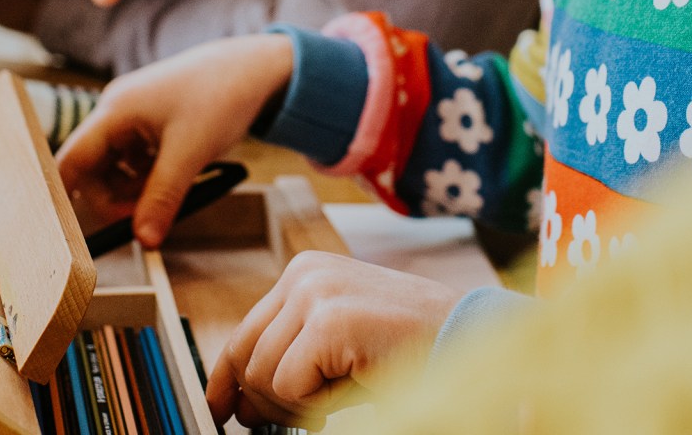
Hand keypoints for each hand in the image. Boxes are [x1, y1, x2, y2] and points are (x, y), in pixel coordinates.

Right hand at [56, 34, 294, 245]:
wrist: (256, 69)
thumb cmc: (221, 97)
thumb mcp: (189, 154)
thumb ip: (162, 199)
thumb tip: (144, 242)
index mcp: (115, 110)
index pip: (71, 160)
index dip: (67, 197)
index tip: (78, 234)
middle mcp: (116, 110)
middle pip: (92, 169)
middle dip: (114, 199)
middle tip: (146, 219)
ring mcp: (133, 116)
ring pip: (117, 168)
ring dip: (135, 190)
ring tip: (171, 192)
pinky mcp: (151, 123)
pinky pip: (137, 160)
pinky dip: (151, 176)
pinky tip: (177, 176)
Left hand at [208, 253, 462, 428]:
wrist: (470, 341)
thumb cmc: (411, 347)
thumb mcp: (339, 346)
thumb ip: (293, 356)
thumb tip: (242, 402)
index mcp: (305, 272)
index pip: (244, 332)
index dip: (226, 378)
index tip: (221, 409)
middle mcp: (305, 274)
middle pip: (245, 355)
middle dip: (260, 401)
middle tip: (283, 422)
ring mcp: (316, 293)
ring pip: (263, 376)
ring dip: (294, 406)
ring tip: (336, 399)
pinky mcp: (329, 321)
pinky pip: (290, 385)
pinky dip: (317, 404)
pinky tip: (353, 388)